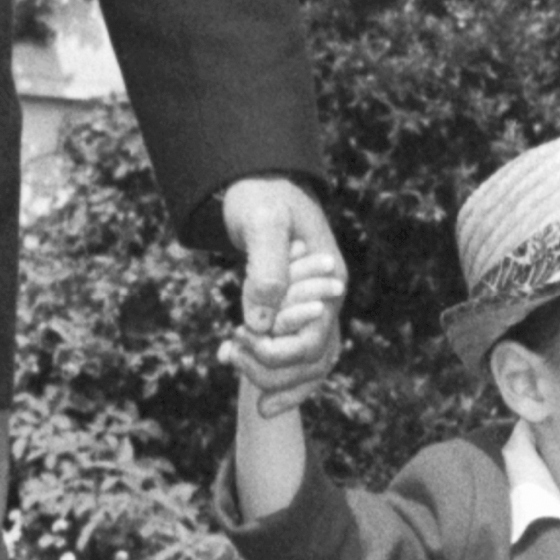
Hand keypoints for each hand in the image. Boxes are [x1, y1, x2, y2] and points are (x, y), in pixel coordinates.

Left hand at [218, 177, 344, 411]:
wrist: (259, 181)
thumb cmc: (262, 196)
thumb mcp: (264, 221)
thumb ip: (266, 267)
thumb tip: (260, 322)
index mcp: (331, 282)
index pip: (314, 343)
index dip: (277, 355)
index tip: (237, 341)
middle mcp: (328, 301)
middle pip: (313, 363)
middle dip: (271, 372)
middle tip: (230, 356)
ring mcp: (313, 306)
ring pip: (308, 366)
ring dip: (271, 378)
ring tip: (229, 363)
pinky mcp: (294, 308)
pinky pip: (293, 352)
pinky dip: (270, 367)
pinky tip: (232, 360)